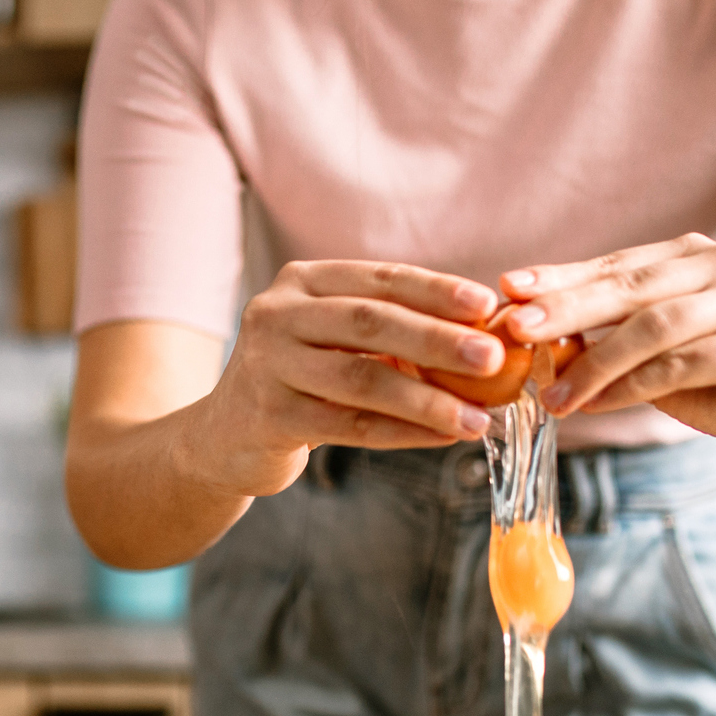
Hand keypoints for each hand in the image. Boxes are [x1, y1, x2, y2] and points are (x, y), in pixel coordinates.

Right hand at [187, 260, 505, 496]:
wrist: (224, 436)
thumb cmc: (299, 379)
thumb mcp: (333, 340)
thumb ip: (390, 331)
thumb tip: (483, 334)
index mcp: (301, 282)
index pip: (379, 279)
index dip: (435, 290)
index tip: (486, 305)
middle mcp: (277, 314)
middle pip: (371, 323)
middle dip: (438, 340)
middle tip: (492, 358)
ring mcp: (267, 365)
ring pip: (362, 381)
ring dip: (427, 400)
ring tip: (477, 417)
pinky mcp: (269, 416)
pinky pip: (349, 427)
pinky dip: (402, 433)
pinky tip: (441, 437)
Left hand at [497, 233, 715, 467]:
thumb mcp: (665, 359)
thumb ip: (616, 342)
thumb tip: (540, 342)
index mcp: (699, 256)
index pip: (618, 265)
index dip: (561, 278)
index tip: (509, 289)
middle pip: (629, 286)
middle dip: (564, 307)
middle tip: (514, 327)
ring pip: (651, 327)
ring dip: (593, 363)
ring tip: (550, 394)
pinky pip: (679, 365)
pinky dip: (629, 387)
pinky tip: (593, 404)